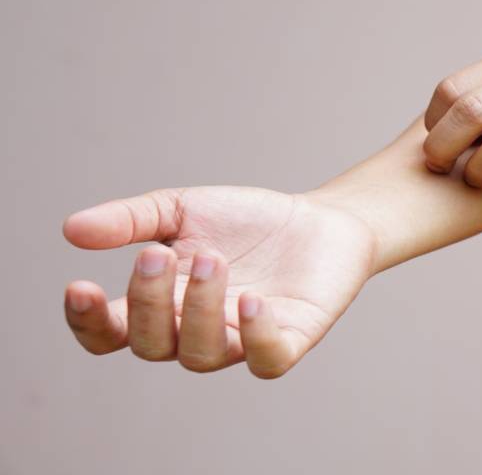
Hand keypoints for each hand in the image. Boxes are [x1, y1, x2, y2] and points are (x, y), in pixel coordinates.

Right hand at [62, 186, 376, 377]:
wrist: (321, 219)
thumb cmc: (247, 222)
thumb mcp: (182, 209)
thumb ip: (130, 220)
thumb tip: (72, 230)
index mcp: (164, 305)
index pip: (112, 334)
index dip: (90, 322)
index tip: (80, 286)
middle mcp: (198, 330)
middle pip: (152, 345)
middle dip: (148, 303)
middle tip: (159, 254)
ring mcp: (244, 340)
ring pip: (202, 355)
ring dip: (198, 310)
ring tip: (213, 259)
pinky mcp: (291, 340)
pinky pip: (267, 359)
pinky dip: (257, 335)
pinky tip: (253, 299)